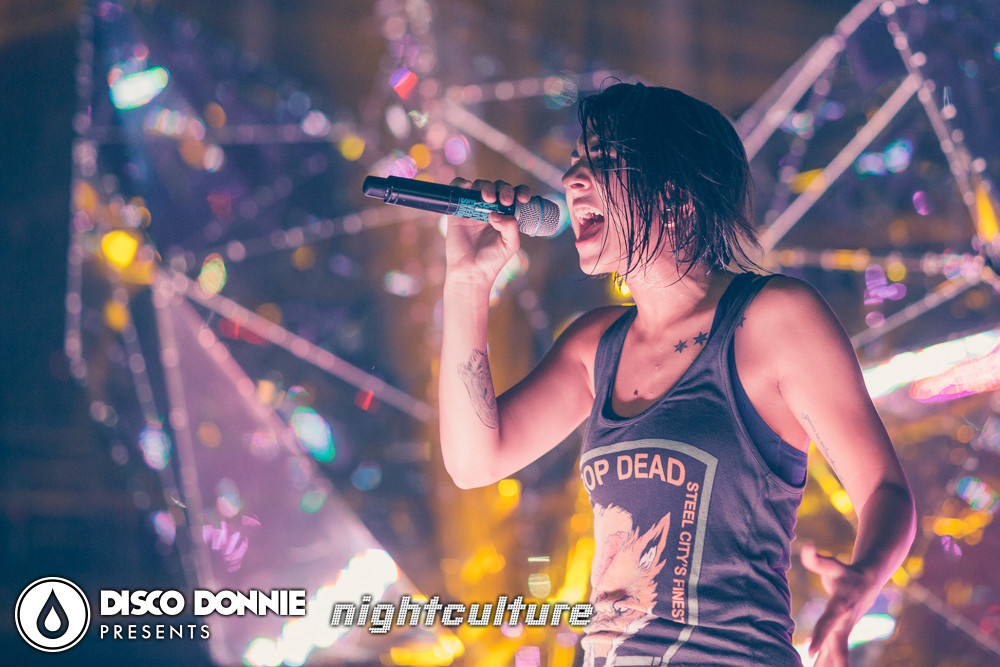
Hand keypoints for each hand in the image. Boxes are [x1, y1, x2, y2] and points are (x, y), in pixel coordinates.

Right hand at [444, 178, 530, 285]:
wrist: (471, 271)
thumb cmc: (492, 260)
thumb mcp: (510, 244)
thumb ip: (511, 227)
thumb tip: (496, 212)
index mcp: (506, 215)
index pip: (516, 195)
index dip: (520, 192)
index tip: (522, 199)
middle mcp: (491, 208)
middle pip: (499, 187)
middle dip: (504, 189)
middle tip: (504, 201)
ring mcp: (474, 208)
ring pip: (481, 185)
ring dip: (486, 187)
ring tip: (488, 199)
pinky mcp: (458, 210)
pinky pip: (458, 189)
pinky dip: (462, 183)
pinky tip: (468, 186)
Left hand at [800, 543, 877, 666]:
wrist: (868, 582)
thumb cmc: (845, 572)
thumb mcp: (831, 564)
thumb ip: (816, 558)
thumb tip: (806, 546)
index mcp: (840, 608)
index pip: (827, 625)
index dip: (819, 638)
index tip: (810, 651)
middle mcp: (843, 624)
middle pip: (835, 648)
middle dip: (828, 662)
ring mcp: (844, 632)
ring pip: (836, 655)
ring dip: (827, 665)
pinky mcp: (841, 636)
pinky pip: (834, 654)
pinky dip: (826, 663)